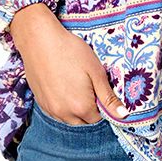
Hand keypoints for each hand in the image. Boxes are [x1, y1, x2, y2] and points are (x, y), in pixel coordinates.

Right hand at [12, 2, 127, 124]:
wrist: (39, 40)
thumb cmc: (70, 51)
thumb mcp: (96, 72)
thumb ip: (109, 97)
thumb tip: (123, 115)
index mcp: (81, 107)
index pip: (98, 117)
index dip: (101, 104)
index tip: (97, 88)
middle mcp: (64, 113)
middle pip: (83, 121)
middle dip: (88, 108)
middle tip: (86, 85)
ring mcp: (50, 109)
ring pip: (68, 118)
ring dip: (74, 109)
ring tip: (73, 85)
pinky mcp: (40, 102)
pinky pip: (56, 112)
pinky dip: (61, 105)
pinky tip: (61, 86)